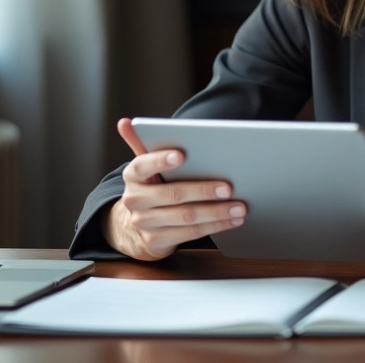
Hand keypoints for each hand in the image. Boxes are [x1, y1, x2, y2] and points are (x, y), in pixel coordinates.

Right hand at [102, 118, 246, 260]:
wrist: (137, 225)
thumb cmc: (151, 186)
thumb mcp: (146, 166)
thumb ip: (142, 144)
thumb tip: (125, 122)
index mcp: (132, 176)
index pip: (143, 165)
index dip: (160, 160)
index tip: (182, 155)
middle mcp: (135, 200)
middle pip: (173, 194)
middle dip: (203, 191)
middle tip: (228, 187)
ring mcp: (145, 223)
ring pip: (186, 217)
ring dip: (216, 212)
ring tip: (239, 207)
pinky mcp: (157, 241)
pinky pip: (190, 233)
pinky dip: (215, 226)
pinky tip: (232, 220)